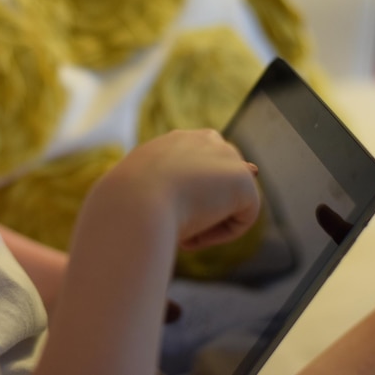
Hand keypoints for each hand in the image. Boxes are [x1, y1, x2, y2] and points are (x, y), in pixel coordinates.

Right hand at [104, 129, 260, 250]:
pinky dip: (221, 235)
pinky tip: (192, 236)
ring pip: (233, 200)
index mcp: (178, 141)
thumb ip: (173, 189)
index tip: (164, 216)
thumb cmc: (130, 204)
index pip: (199, 172)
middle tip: (172, 224)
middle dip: (203, 209)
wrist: (132, 204)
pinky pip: (244, 217)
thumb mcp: (146, 192)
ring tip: (180, 231)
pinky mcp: (244, 179)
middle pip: (221, 185)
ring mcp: (227, 156)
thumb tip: (210, 195)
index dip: (187, 200)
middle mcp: (205, 139)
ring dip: (210, 222)